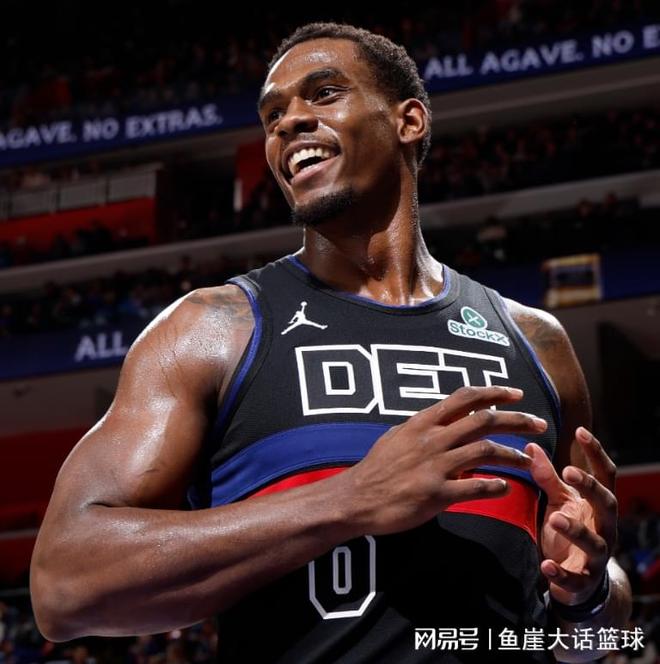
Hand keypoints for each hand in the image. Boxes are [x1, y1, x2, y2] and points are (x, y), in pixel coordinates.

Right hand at [345, 385, 546, 535]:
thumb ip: (424, 428)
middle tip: (539, 424)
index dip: (494, 392)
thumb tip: (444, 419)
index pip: (465, 398)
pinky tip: (504, 488)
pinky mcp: (436, 493)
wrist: (356, 498)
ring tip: (529, 461)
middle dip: (517, 420)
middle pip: (484, 420)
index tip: (517, 393)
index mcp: (423, 422)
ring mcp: (435, 466)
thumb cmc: (376, 468)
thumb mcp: (397, 437)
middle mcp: (432, 439)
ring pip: (485, 451)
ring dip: (513, 455)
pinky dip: (495, 486)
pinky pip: (475, 488)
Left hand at [527, 428, 617, 604]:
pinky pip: (575, 578)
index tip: (580, 431)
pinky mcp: (583, 580)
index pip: (605, 474)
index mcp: (598, 504)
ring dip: (576, 529)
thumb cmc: (568, 528)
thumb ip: (548, 476)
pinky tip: (546, 565)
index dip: (595, 452)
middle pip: (607, 503)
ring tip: (556, 518)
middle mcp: (604, 527)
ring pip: (594, 541)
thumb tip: (531, 446)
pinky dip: (561, 573)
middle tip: (569, 472)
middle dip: (590, 488)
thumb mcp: (559, 500)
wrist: (577, 580)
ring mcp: (596, 555)